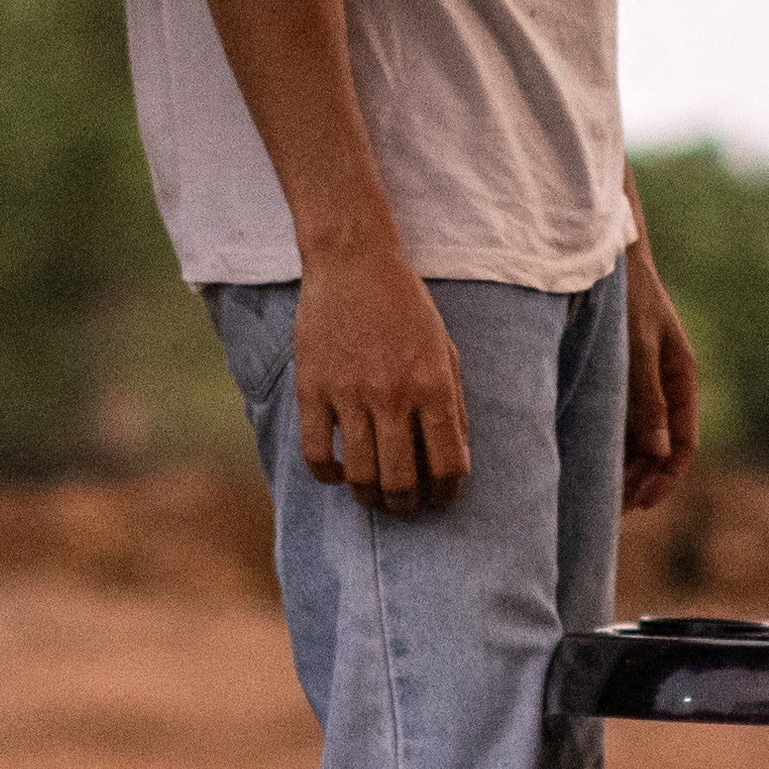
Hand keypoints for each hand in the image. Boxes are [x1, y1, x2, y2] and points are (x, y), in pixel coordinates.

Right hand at [296, 248, 470, 512]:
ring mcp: (349, 394)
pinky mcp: (313, 389)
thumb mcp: (444, 349)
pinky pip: (316, 453)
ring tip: (373, 495)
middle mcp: (393, 395)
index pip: (448, 463)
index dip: (447, 493)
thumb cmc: (405, 306)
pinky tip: (338, 472)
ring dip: (369, 497)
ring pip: (360, 474)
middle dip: (406, 505)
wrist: (353, 262)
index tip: (440, 498)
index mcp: (433, 385)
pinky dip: (328, 475)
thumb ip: (453, 404)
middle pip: (402, 480)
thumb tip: (456, 457)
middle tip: (405, 506)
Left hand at [620, 237, 699, 512]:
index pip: (684, 443)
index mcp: (682, 378)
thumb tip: (657, 452)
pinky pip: (623, 420)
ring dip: (627, 467)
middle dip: (643, 480)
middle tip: (614, 511)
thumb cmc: (627, 295)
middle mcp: (667, 384)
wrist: (608, 255)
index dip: (666, 478)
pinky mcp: (621, 375)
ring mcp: (644, 381)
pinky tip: (591, 461)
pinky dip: (613, 444)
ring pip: (642, 438)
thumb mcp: (638, 347)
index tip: (642, 503)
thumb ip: (646, 398)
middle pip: (662, 447)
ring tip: (602, 496)